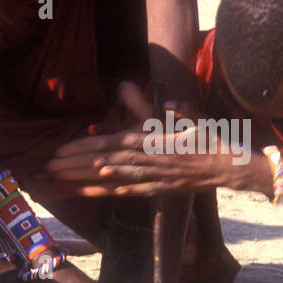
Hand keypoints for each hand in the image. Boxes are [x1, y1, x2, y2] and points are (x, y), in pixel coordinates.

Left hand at [45, 82, 239, 196]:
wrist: (232, 167)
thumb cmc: (211, 137)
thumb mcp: (191, 116)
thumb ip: (167, 107)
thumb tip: (138, 90)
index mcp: (158, 142)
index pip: (115, 143)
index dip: (88, 147)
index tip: (64, 148)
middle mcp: (152, 163)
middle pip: (108, 163)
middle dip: (77, 165)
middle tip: (50, 166)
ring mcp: (155, 178)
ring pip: (113, 179)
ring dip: (85, 179)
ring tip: (60, 179)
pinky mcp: (159, 189)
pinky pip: (128, 192)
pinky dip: (105, 192)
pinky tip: (86, 192)